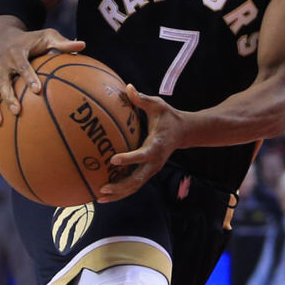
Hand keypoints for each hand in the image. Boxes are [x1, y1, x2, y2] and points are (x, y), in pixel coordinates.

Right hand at [0, 28, 84, 123]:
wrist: (3, 39)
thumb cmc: (30, 41)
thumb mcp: (46, 36)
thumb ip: (62, 43)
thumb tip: (83, 45)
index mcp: (16, 53)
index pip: (22, 66)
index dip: (29, 77)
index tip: (37, 90)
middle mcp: (2, 64)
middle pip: (3, 82)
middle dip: (8, 96)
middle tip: (17, 111)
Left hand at [98, 84, 184, 201]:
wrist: (184, 132)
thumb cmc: (168, 116)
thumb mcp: (158, 105)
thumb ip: (142, 99)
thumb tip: (128, 87)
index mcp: (156, 146)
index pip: (142, 155)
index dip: (128, 158)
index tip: (113, 159)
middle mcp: (154, 162)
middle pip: (137, 180)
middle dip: (120, 186)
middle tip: (102, 188)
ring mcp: (151, 169)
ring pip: (134, 186)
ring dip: (118, 193)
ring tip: (99, 197)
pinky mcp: (148, 172)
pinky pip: (134, 184)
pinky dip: (121, 190)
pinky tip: (105, 194)